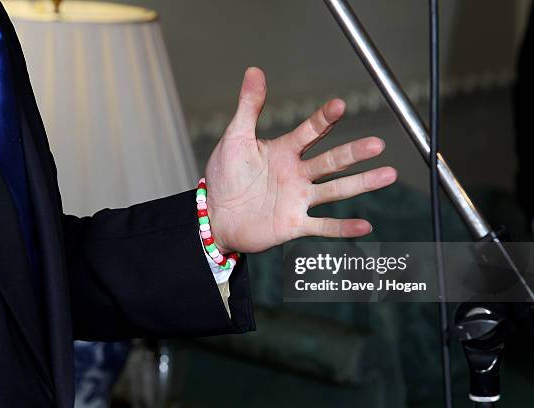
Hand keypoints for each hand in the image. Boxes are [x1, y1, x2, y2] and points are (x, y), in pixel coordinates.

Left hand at [205, 67, 396, 253]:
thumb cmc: (225, 175)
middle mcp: (297, 174)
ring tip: (388, 174)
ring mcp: (299, 199)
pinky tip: (364, 226)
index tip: (340, 105)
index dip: (324, 118)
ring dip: (362, 183)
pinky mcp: (294, 224)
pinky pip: (322, 226)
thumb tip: (254, 70)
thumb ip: (249, 107)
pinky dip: (343, 228)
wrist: (216, 215)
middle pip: (331, 161)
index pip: (310, 131)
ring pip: (335, 190)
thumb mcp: (235, 138)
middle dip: (354, 153)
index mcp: (285, 151)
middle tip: (378, 144)